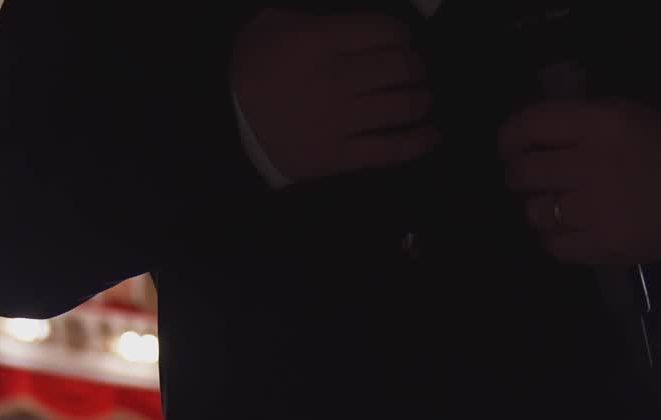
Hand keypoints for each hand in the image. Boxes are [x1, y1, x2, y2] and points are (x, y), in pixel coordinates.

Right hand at [230, 8, 439, 181]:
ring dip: (420, 100)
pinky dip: (418, 143)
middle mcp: (336, 79)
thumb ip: (318, 21)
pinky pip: (391, 150)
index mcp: (319, 41)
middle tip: (414, 69)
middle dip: (415, 65)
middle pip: (398, 66)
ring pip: (401, 106)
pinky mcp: (341, 157)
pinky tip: (431, 136)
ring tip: (421, 98)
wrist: (229, 128)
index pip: (383, 30)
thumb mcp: (275, 26)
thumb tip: (359, 30)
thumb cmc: (251, 71)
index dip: (402, 33)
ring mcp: (340, 121)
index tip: (404, 39)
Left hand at [498, 98, 660, 265]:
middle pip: (523, 173)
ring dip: (538, 208)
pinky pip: (552, 244)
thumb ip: (585, 122)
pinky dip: (553, 238)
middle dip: (517, 175)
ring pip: (534, 212)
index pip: (530, 126)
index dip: (510, 138)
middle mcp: (589, 165)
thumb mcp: (631, 117)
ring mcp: (592, 210)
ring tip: (556, 206)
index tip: (509, 146)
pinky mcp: (598, 246)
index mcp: (599, 124)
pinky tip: (569, 230)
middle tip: (525, 178)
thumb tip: (538, 134)